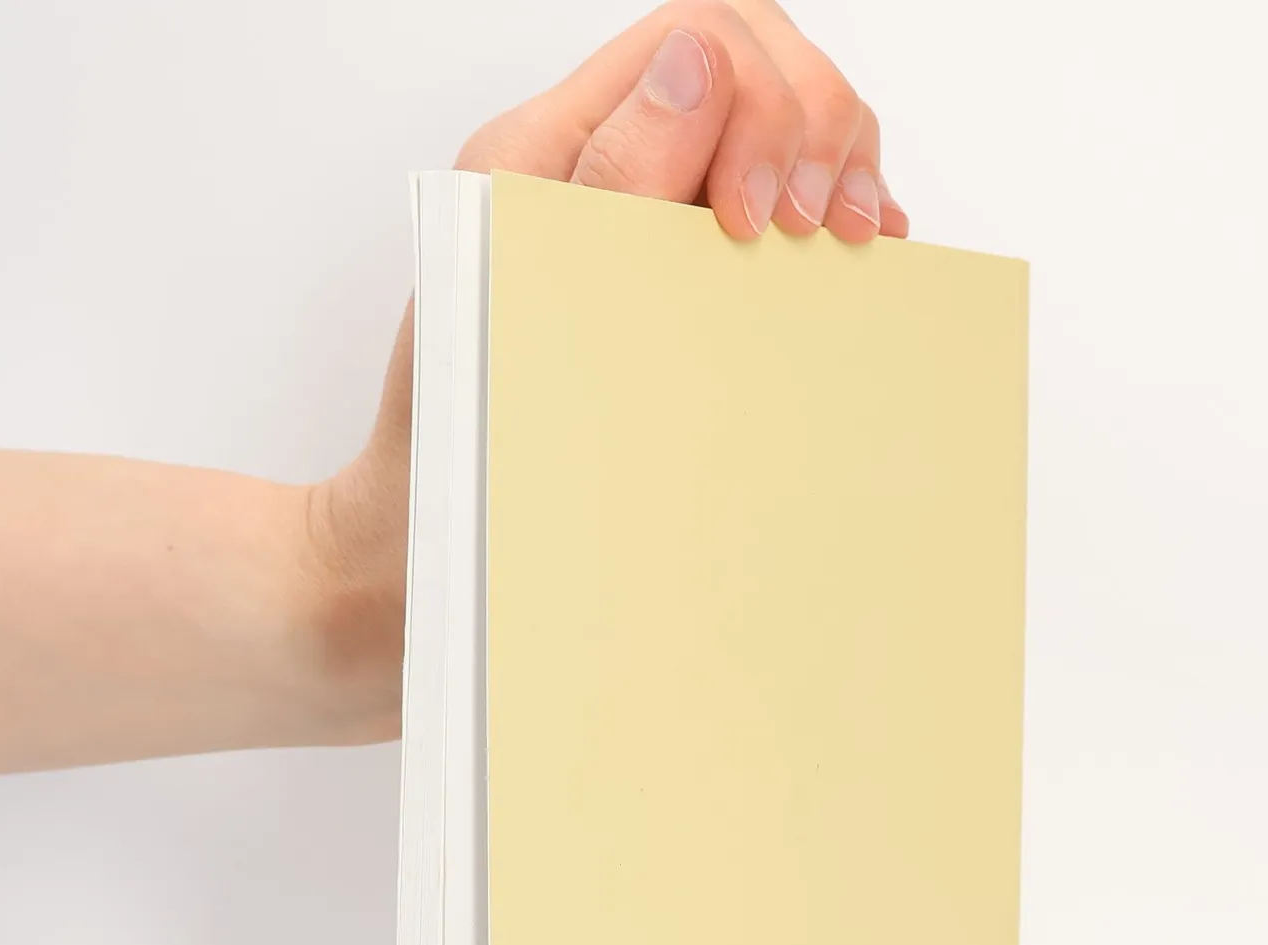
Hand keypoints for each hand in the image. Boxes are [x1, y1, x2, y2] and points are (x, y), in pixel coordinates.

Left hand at [306, 2, 904, 707]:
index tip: (759, 223)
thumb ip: (605, 185)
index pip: (699, 39)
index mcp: (543, 158)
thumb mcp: (516, 313)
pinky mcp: (674, 289)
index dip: (765, 104)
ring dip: (836, 164)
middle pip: (755, 62)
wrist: (412, 569)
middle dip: (818, 125)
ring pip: (778, 126)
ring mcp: (640, 231)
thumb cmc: (447, 468)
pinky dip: (829, 215)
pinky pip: (772, 210)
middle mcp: (594, 177)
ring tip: (849, 241)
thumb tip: (699, 63)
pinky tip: (854, 256)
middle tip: (817, 231)